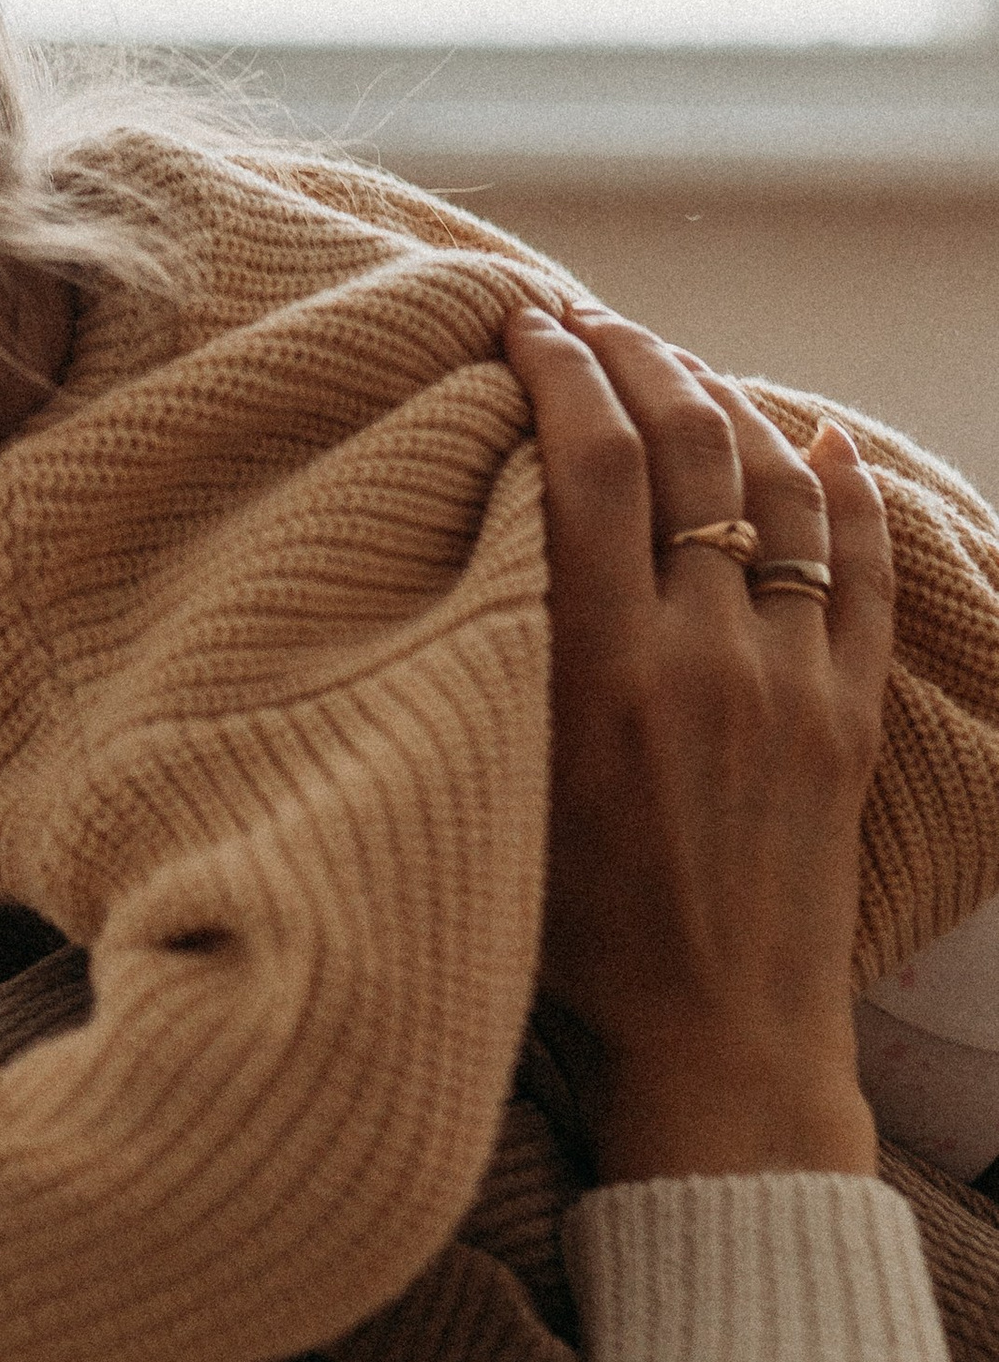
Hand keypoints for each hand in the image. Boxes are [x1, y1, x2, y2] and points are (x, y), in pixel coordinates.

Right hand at [509, 302, 894, 1184]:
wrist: (713, 1041)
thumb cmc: (575, 944)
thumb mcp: (504, 790)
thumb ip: (507, 663)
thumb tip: (502, 534)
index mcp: (602, 672)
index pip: (588, 463)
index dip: (558, 370)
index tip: (524, 319)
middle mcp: (705, 655)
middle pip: (684, 446)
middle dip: (635, 359)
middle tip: (589, 321)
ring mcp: (792, 678)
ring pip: (774, 486)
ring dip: (726, 404)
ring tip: (681, 369)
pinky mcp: (849, 713)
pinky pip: (859, 565)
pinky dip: (840, 489)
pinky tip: (815, 446)